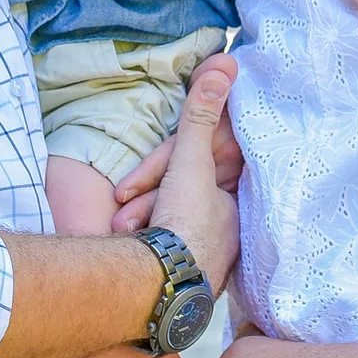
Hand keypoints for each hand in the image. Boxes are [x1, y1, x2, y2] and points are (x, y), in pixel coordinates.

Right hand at [137, 55, 239, 295]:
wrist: (161, 292)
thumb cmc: (184, 225)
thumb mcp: (190, 164)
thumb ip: (200, 116)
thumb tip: (227, 64)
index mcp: (237, 202)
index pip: (199, 167)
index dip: (165, 165)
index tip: (131, 184)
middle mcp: (228, 230)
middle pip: (181, 194)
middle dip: (147, 197)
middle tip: (121, 207)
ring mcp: (207, 255)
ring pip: (168, 220)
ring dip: (140, 218)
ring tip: (120, 227)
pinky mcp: (187, 273)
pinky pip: (162, 244)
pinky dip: (142, 240)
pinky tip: (127, 246)